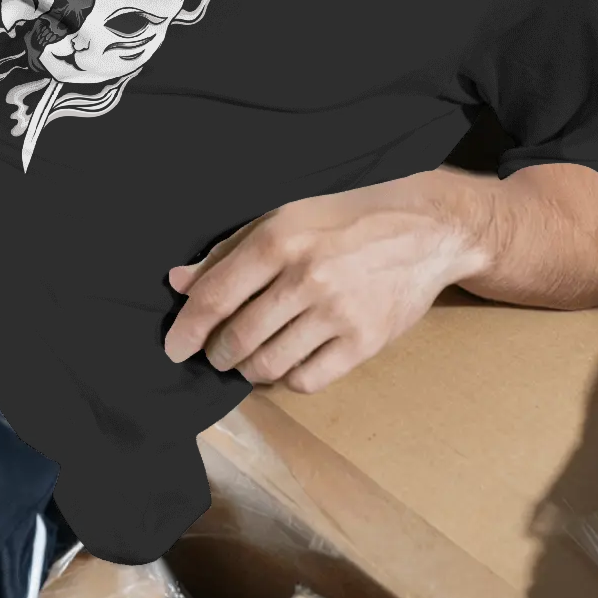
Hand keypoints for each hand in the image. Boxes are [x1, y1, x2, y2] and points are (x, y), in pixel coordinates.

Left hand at [162, 169, 493, 392]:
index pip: (216, 297)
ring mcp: (337, 313)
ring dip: (249, 369)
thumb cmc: (344, 219)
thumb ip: (228, 252)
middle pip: (238, 338)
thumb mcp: (283, 218)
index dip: (187, 329)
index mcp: (278, 240)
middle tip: (218, 352)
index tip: (174, 348)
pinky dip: (287, 378)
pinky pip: (308, 379)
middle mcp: (305, 278)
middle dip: (218, 353)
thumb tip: (178, 282)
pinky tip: (287, 361)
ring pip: (269, 365)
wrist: (423, 229)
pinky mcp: (365, 341)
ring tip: (250, 357)